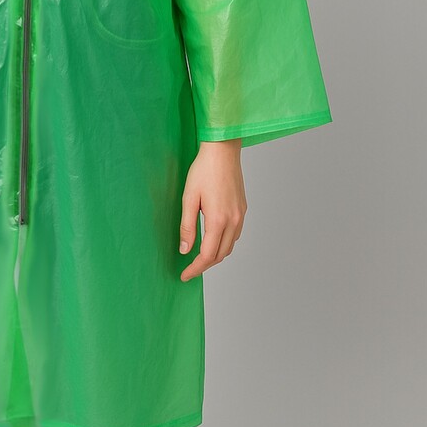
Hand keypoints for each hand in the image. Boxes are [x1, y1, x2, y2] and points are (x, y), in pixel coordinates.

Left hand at [179, 139, 245, 281]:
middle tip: (189, 269)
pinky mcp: (243, 209)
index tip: (184, 275)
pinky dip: (224, 243)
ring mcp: (240, 216)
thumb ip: (187, 226)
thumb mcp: (189, 198)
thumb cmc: (203, 170)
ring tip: (199, 257)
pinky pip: (235, 235)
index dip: (195, 268)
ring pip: (229, 247)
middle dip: (204, 265)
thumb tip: (185, 249)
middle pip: (220, 255)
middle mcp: (233, 221)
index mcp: (218, 220)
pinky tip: (213, 240)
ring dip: (215, 256)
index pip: (207, 255)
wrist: (223, 151)